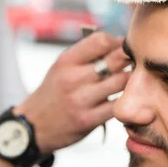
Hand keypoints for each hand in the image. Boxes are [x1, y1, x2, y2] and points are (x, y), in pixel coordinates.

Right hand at [15, 32, 130, 153]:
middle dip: (128, 60)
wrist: (33, 126)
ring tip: (132, 82)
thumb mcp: (62, 67)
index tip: (120, 49)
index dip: (116, 43)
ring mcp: (80, 100)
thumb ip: (88, 54)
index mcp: (66, 60)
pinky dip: (125, 102)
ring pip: (121, 83)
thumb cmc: (55, 91)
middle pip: (115, 60)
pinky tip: (124, 100)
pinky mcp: (88, 120)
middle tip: (134, 64)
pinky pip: (117, 106)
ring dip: (131, 81)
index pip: (101, 40)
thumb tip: (121, 42)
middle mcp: (72, 78)